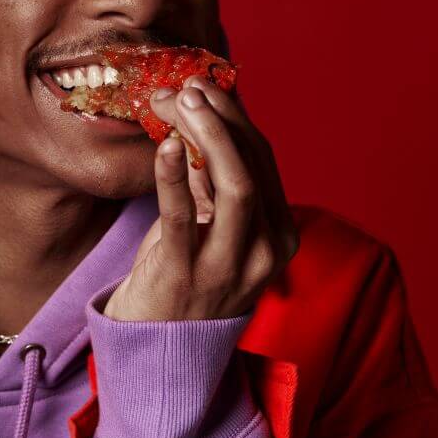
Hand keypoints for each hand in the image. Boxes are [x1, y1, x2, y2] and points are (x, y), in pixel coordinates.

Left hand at [102, 75, 299, 320]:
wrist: (160, 352)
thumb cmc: (184, 275)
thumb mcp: (208, 223)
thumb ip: (210, 177)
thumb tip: (199, 111)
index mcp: (277, 234)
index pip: (263, 160)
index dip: (233, 116)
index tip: (204, 84)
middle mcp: (265, 251)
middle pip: (253, 167)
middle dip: (221, 118)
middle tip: (190, 85)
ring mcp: (230, 267)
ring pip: (237, 187)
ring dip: (209, 136)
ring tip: (181, 101)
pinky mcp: (187, 277)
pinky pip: (184, 218)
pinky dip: (175, 176)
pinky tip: (167, 145)